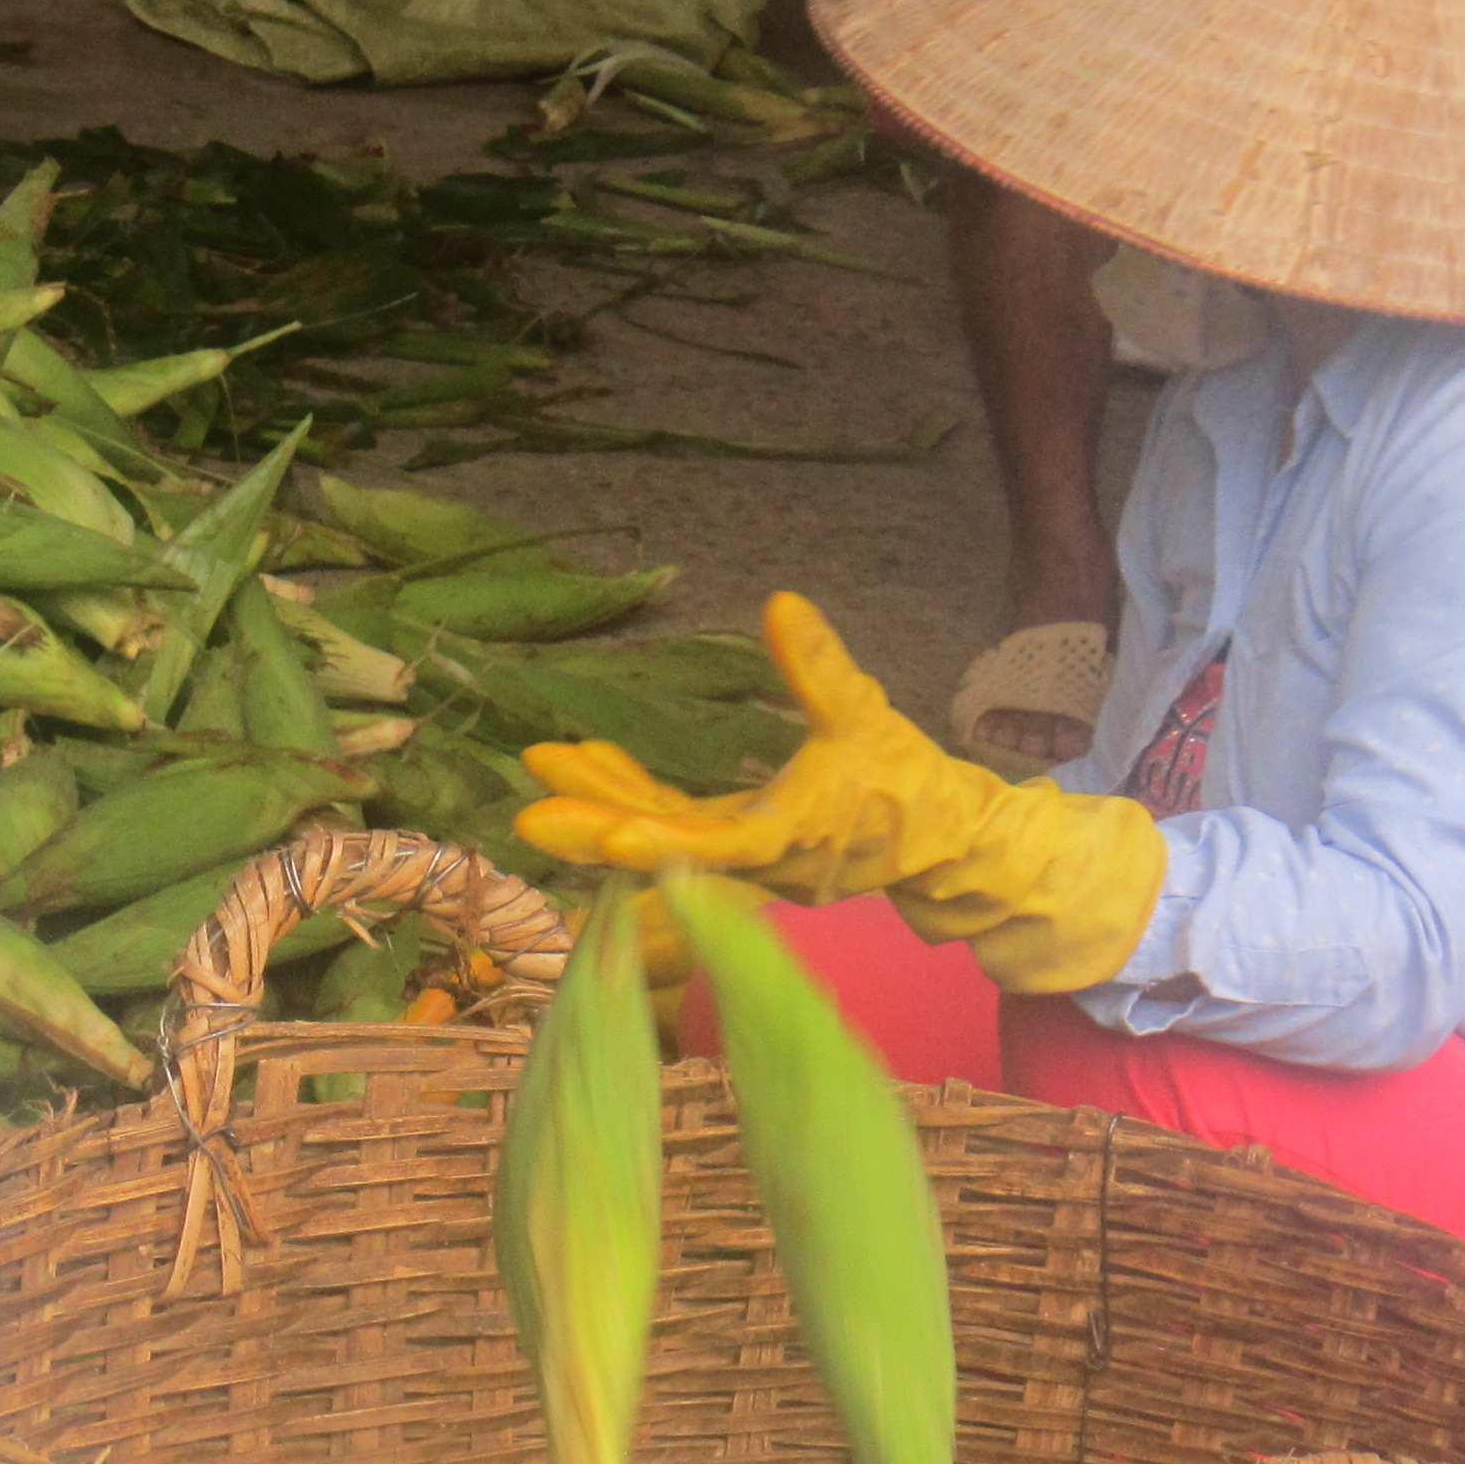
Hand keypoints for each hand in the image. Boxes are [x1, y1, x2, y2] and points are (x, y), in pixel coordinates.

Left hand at [523, 591, 1000, 895]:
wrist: (937, 838)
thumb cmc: (905, 779)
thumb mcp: (865, 715)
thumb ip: (821, 667)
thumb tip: (780, 603)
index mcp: (785, 838)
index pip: (713, 846)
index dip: (659, 842)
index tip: (608, 835)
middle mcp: (749, 860)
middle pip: (662, 848)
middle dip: (596, 828)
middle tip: (527, 818)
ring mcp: (736, 854)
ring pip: (659, 831)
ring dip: (602, 802)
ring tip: (542, 766)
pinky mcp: (734, 837)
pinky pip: (674, 818)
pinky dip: (634, 791)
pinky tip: (593, 760)